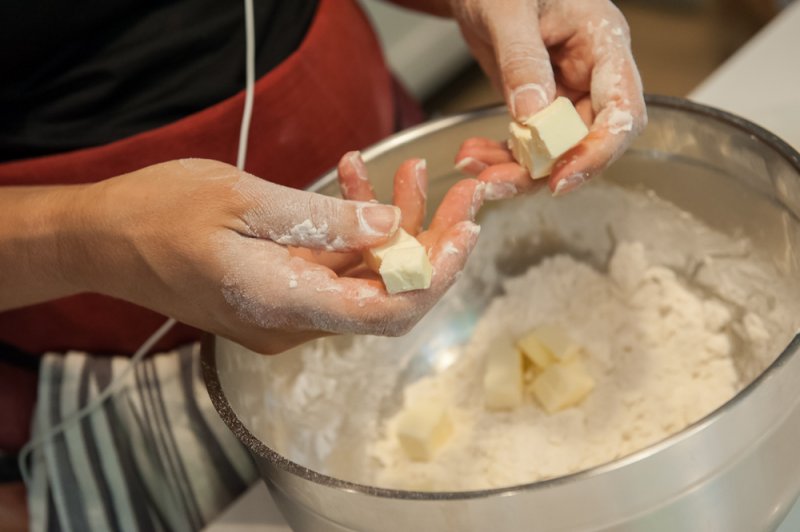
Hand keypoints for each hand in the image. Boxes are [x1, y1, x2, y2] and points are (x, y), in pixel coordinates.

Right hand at [76, 158, 480, 353]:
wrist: (102, 239)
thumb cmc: (158, 215)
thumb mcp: (246, 202)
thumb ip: (325, 222)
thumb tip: (393, 228)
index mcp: (284, 305)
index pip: (389, 311)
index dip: (436, 276)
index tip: (466, 231)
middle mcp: (292, 324)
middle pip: (386, 294)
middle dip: (429, 243)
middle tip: (458, 191)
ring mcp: (285, 314)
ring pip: (363, 279)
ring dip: (392, 230)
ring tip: (407, 172)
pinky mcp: (279, 296)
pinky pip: (332, 270)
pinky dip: (352, 234)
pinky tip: (351, 182)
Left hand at [447, 0, 646, 195]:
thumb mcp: (508, 8)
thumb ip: (522, 57)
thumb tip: (533, 113)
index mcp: (603, 43)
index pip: (622, 109)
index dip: (598, 151)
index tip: (561, 178)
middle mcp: (591, 73)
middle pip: (587, 140)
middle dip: (545, 168)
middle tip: (499, 182)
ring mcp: (565, 92)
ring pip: (554, 150)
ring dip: (516, 169)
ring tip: (476, 170)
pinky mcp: (537, 104)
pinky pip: (528, 142)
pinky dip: (501, 156)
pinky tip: (474, 156)